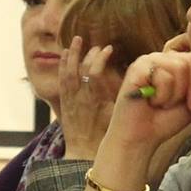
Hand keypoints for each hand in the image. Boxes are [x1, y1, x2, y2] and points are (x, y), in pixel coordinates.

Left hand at [58, 35, 119, 158]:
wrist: (83, 150)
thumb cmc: (104, 135)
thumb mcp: (115, 117)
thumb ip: (120, 98)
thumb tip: (130, 82)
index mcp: (94, 100)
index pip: (94, 72)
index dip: (101, 58)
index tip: (110, 49)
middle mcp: (79, 97)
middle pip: (80, 69)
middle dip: (88, 54)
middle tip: (98, 46)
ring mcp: (69, 98)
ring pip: (67, 71)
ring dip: (71, 54)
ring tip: (76, 40)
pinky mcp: (63, 100)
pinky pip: (61, 79)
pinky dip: (62, 65)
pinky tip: (64, 55)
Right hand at [103, 51, 190, 153]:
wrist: (142, 138)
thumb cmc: (165, 121)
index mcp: (175, 63)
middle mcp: (162, 58)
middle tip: (188, 105)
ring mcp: (149, 61)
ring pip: (180, 67)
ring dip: (177, 94)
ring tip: (164, 104)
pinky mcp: (137, 68)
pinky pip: (164, 77)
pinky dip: (162, 96)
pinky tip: (152, 102)